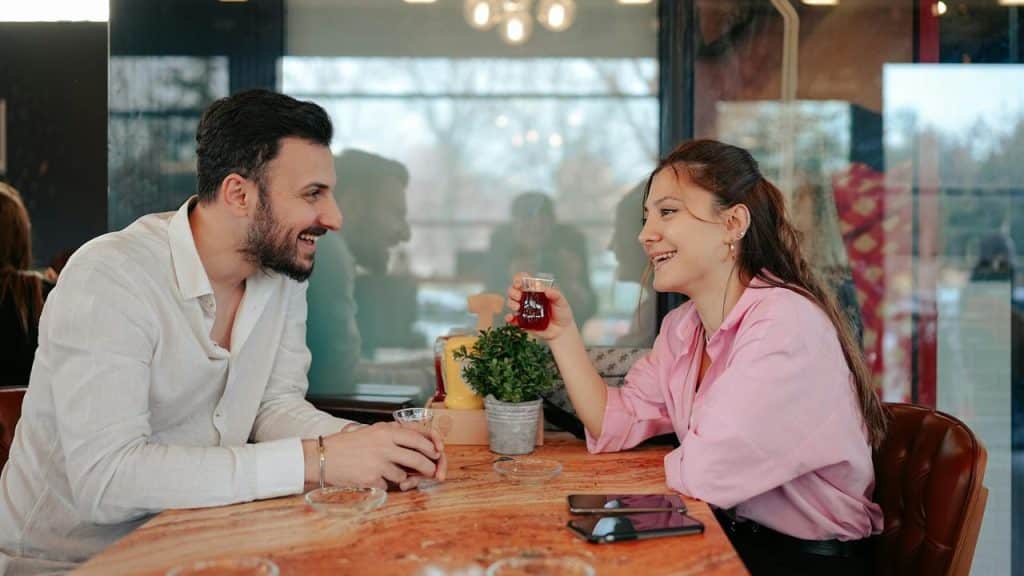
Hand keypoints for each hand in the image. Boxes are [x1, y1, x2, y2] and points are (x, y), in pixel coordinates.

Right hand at [311, 422, 446, 490]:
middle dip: (428, 467)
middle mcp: (385, 445)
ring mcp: (379, 462)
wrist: (323, 457)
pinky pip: (387, 485)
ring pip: (403, 475)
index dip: (431, 446)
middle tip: (431, 472)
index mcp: (386, 431)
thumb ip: (393, 436)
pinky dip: (383, 485)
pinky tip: (370, 478)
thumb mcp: (372, 432)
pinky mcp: (372, 478)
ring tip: (386, 473)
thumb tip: (417, 444)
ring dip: (400, 478)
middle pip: (417, 458)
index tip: (437, 452)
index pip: (418, 436)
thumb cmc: (347, 445)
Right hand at [504, 272, 576, 341]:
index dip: (518, 279)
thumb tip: (547, 290)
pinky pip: (512, 319)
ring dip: (511, 303)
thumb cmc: (562, 314)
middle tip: (519, 296)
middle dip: (513, 291)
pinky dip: (509, 318)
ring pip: (511, 302)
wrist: (562, 331)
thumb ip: (556, 295)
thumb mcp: (562, 302)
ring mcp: (524, 310)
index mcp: (536, 290)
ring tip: (518, 307)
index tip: (519, 283)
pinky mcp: (522, 322)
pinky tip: (510, 318)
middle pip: (514, 290)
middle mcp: (528, 298)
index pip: (524, 280)